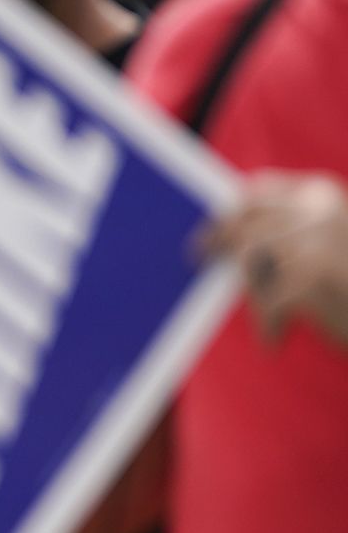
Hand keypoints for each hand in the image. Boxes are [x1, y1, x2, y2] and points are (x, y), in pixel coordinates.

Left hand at [202, 171, 347, 344]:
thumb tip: (230, 241)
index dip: (232, 212)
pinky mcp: (316, 270)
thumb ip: (295, 236)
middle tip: (199, 254)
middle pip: (245, 223)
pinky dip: (267, 322)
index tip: (213, 228)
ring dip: (254, 293)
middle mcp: (318, 207)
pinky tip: (274, 340)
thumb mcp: (333, 248)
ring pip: (252, 259)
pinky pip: (269, 297)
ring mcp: (317, 235)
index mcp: (322, 194)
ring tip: (266, 320)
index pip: (260, 192)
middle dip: (221, 241)